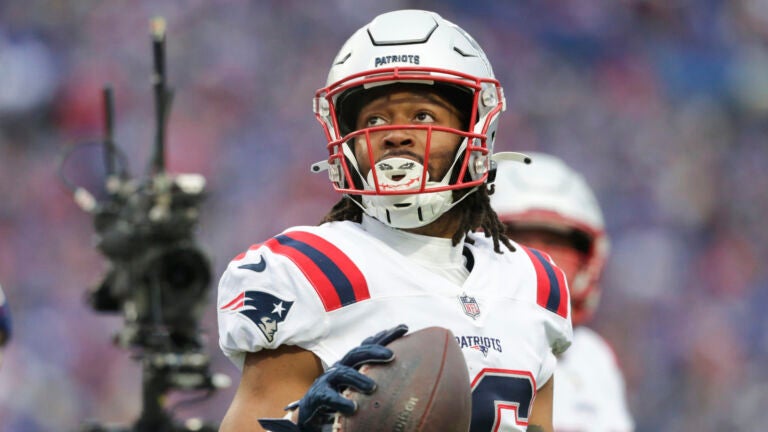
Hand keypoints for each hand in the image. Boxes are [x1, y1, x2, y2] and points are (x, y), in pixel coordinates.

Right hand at [258, 324, 408, 431]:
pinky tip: (352, 408)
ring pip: (343, 373)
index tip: (404, 328)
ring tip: (373, 387)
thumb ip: (376, 380)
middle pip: (357, 353)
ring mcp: (328, 381)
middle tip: (391, 355)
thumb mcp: (358, 388)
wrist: (310, 416)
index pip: (369, 345)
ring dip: (358, 378)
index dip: (385, 336)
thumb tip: (406, 380)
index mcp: (352, 364)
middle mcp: (340, 368)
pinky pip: (329, 397)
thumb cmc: (340, 400)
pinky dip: (340, 401)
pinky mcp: (318, 396)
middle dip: (373, 351)